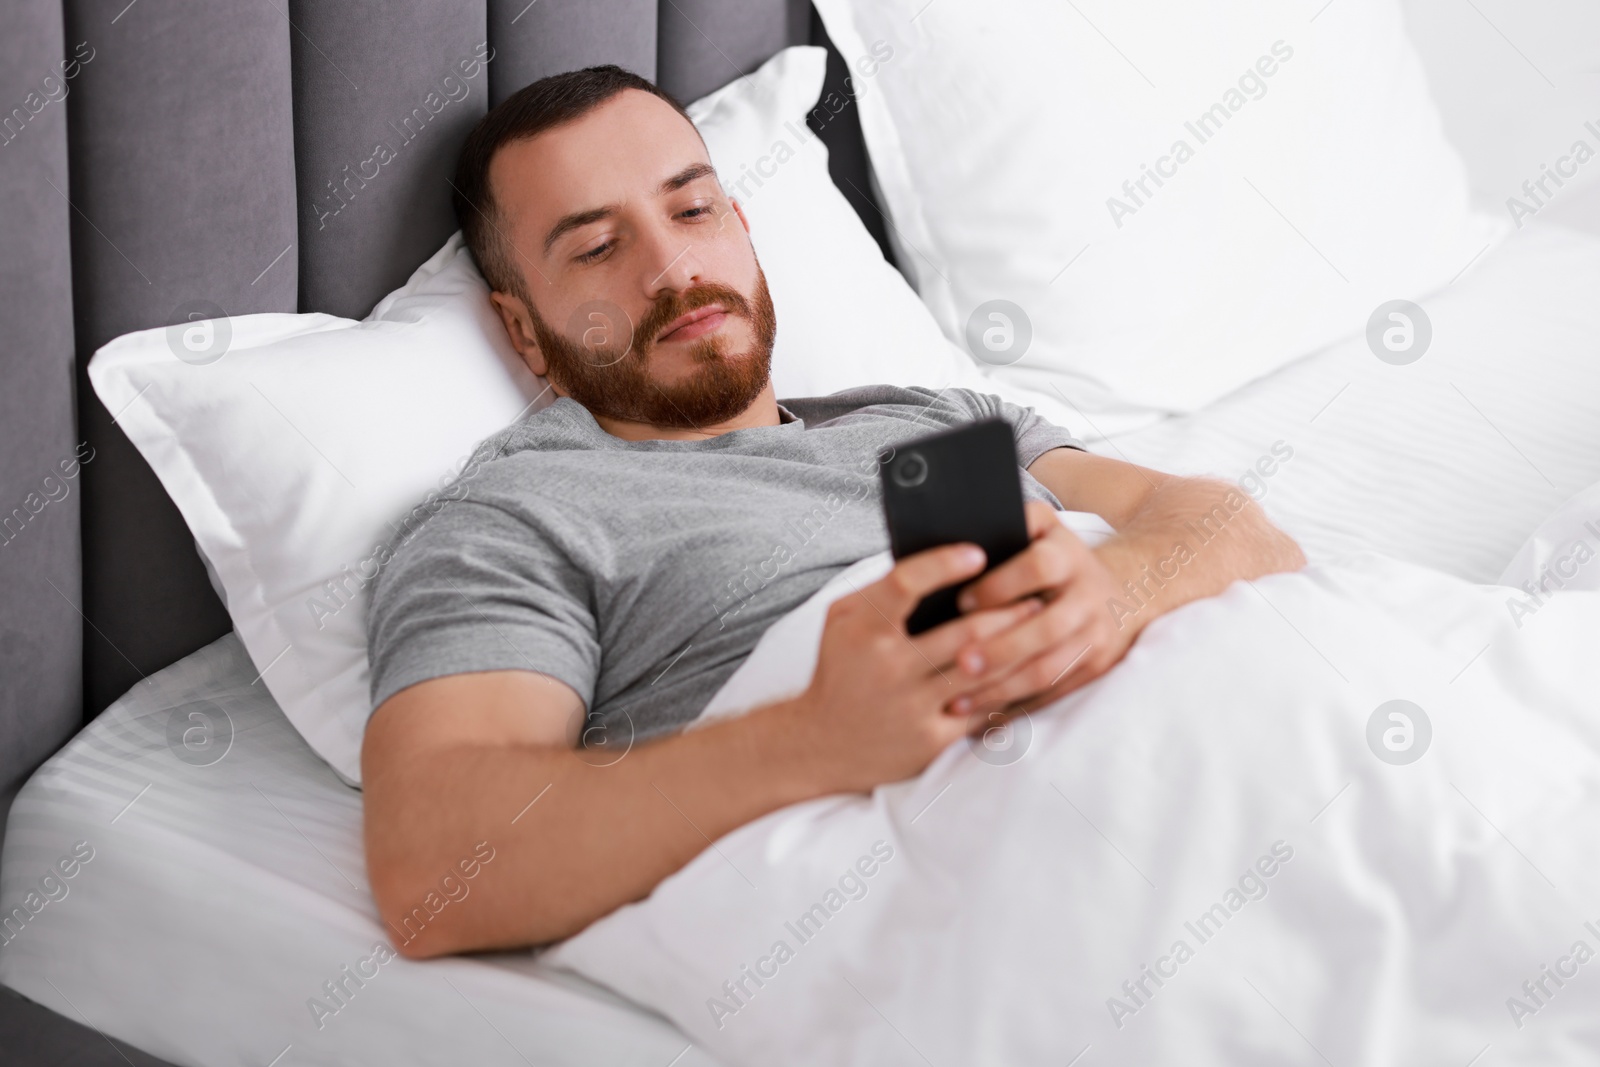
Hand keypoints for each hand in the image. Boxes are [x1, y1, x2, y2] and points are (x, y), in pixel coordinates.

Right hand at [783, 542, 1044, 792]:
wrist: (820, 744)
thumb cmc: (840, 670)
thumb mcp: (843, 620)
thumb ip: (881, 591)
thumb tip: (936, 564)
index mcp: (863, 629)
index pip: (906, 583)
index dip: (944, 564)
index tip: (978, 551)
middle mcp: (887, 667)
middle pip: (962, 631)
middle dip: (1007, 610)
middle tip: (1036, 592)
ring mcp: (911, 706)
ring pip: (982, 670)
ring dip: (1018, 646)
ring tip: (1040, 626)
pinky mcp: (930, 739)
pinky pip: (982, 708)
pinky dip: (1009, 688)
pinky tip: (1028, 670)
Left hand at [946, 500, 1135, 715]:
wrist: (1127, 589)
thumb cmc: (1056, 556)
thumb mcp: (1040, 528)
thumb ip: (1005, 527)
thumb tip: (949, 546)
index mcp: (1068, 555)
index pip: (1039, 567)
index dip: (1000, 585)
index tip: (962, 602)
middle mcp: (1088, 595)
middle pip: (1045, 628)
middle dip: (1000, 648)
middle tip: (959, 663)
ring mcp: (1096, 636)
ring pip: (1048, 669)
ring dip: (1001, 688)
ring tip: (957, 702)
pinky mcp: (1094, 668)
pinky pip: (1050, 693)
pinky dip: (1013, 706)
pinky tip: (977, 718)